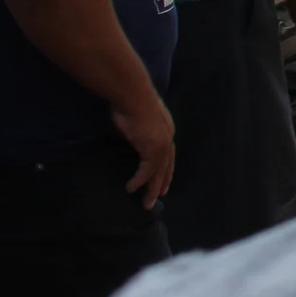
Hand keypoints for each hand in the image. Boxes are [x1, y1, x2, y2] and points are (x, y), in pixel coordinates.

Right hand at [113, 89, 175, 207]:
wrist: (132, 93)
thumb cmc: (130, 100)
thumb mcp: (136, 117)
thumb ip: (136, 128)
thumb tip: (127, 131)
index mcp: (166, 130)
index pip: (168, 154)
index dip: (165, 168)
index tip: (162, 179)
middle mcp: (167, 138)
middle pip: (166, 166)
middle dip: (161, 182)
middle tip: (157, 197)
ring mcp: (161, 143)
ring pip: (158, 172)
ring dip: (151, 189)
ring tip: (146, 203)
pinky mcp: (151, 148)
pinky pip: (146, 170)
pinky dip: (139, 180)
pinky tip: (131, 188)